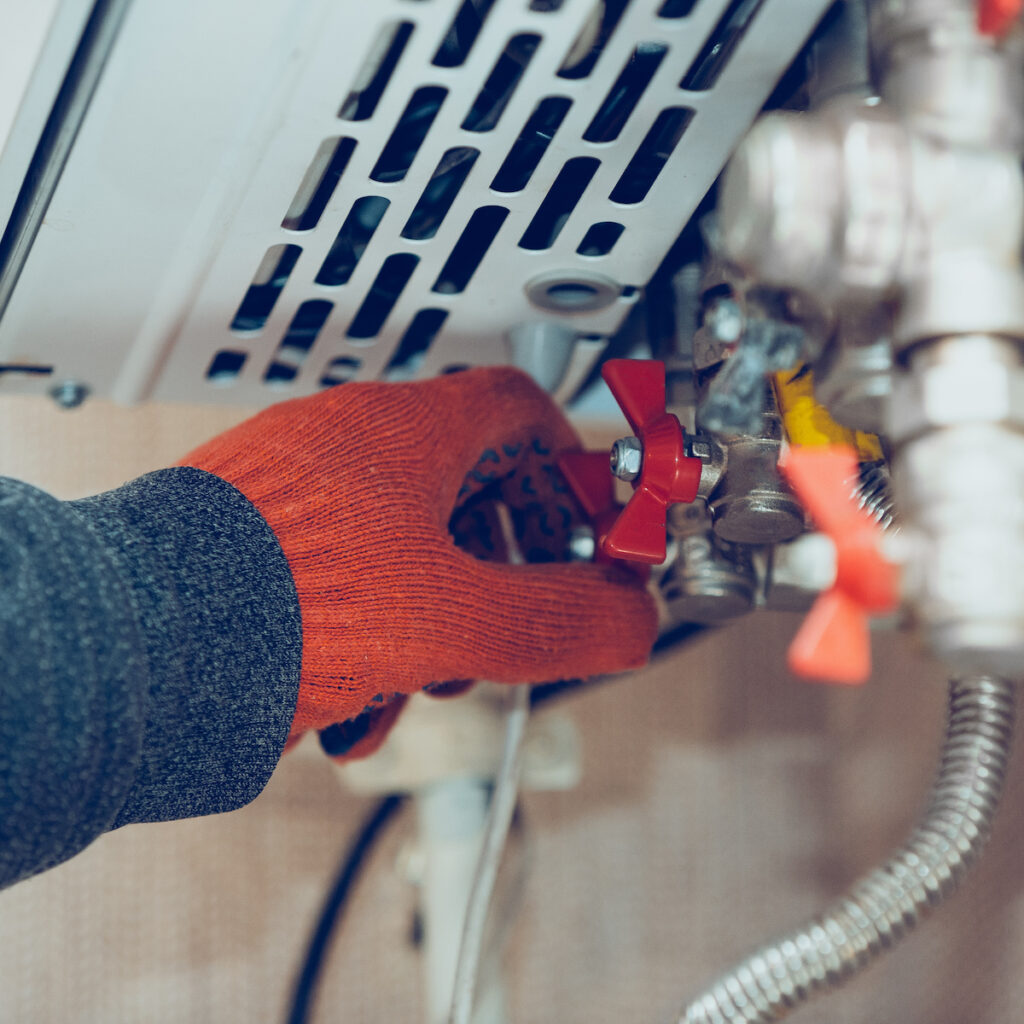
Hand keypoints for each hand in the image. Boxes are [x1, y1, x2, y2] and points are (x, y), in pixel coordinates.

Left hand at [179, 368, 656, 755]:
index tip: (591, 521)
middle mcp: (353, 442)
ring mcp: (303, 485)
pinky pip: (347, 573)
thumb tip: (630, 619)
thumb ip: (562, 619)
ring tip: (429, 673)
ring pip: (409, 541)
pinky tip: (360, 693)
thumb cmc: (276, 601)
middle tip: (514, 617)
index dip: (572, 468)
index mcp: (408, 431)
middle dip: (504, 565)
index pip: (522, 409)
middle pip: (470, 485)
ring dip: (439, 612)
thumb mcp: (457, 621)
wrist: (138, 643)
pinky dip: (374, 629)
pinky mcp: (262, 535)